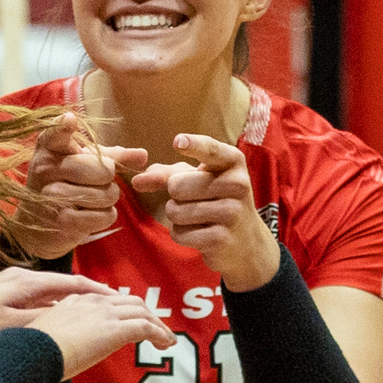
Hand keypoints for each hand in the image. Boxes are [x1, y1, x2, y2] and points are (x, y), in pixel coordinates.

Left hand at [0, 267, 114, 356]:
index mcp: (27, 282)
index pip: (74, 283)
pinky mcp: (2, 294)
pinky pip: (39, 297)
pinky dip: (56, 305)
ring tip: (95, 313)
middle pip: (66, 284)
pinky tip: (62, 317)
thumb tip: (76, 316)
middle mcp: (22, 277)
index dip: (99, 292)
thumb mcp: (12, 329)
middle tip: (114, 307)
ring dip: (74, 300)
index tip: (119, 301)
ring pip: (53, 291)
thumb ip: (45, 321)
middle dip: (91, 295)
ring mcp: (11, 284)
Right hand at [14, 113, 148, 258]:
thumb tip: (143, 155)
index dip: (65, 127)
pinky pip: (105, 215)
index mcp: (49, 148)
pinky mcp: (63, 221)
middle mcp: (46, 169)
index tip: (70, 120)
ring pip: (107, 194)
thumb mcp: (83, 162)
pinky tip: (88, 215)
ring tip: (89, 200)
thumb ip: (113, 156)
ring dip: (107, 200)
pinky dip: (105, 217)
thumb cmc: (65, 184)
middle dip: (108, 179)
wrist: (38, 225)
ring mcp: (52, 196)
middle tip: (92, 183)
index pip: (56, 134)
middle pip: (104, 169)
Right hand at [26, 291, 175, 377]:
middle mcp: (94, 303)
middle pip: (131, 302)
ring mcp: (105, 314)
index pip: (109, 300)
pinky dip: (160, 334)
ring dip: (158, 325)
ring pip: (143, 312)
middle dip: (147, 315)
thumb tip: (68, 341)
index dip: (125, 310)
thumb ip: (62, 331)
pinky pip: (146, 328)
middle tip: (156, 329)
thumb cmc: (33, 350)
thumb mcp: (47, 332)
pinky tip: (165, 345)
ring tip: (166, 339)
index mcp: (77, 301)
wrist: (31, 353)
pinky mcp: (115, 330)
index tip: (131, 321)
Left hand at [130, 133, 279, 291]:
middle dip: (174, 195)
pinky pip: (180, 234)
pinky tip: (199, 234)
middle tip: (193, 200)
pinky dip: (181, 235)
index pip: (211, 150)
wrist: (245, 240)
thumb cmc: (214, 199)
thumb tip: (137, 180)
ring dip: (176, 216)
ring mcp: (232, 213)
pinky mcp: (222, 238)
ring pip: (175, 211)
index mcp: (233, 161)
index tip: (177, 142)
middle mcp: (238, 184)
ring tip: (197, 217)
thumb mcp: (196, 179)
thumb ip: (166, 174)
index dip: (194, 145)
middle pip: (176, 185)